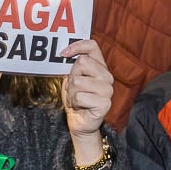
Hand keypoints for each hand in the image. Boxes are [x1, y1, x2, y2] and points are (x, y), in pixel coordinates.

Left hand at [59, 39, 113, 154]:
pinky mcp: (105, 104)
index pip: (92, 46)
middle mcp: (107, 76)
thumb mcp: (72, 79)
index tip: (63, 54)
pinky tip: (79, 106)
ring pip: (78, 81)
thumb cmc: (76, 99)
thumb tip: (64, 53)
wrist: (80, 122)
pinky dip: (74, 102)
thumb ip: (72, 66)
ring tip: (76, 98)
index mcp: (100, 67)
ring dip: (71, 92)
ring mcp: (107, 90)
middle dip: (71, 76)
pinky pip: (80, 97)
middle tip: (73, 88)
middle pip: (82, 62)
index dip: (76, 46)